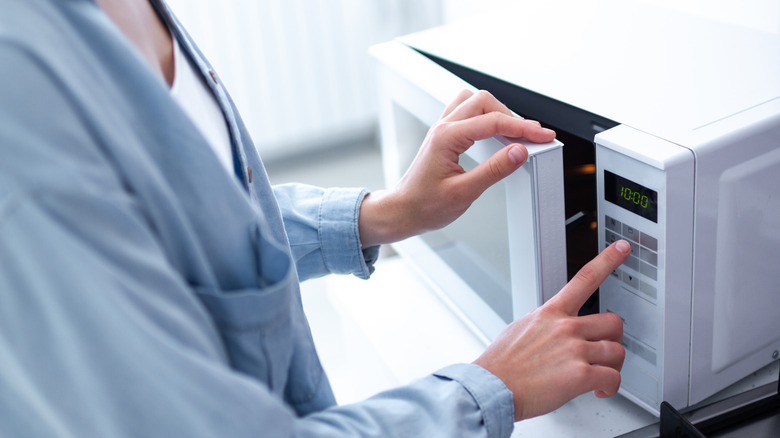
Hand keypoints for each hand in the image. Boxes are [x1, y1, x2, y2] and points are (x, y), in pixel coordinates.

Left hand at [358, 90, 555, 246]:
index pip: (493, 122)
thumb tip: (519, 152)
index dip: (523, 128)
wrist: (403, 211)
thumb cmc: (425, 206)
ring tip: (515, 132)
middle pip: (484, 102)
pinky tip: (495, 131)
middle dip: (512, 116)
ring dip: (497, 112)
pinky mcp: (444, 135)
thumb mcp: (464, 192)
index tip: (543, 136)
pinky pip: (466, 111)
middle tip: (532, 136)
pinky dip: (485, 116)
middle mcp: (443, 127)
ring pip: (475, 101)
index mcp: (446, 137)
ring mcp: (442, 128)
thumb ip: (494, 170)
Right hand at [474, 240, 630, 420]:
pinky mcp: (579, 375)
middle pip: (613, 323)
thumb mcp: (520, 329)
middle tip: (605, 353)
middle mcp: (565, 327)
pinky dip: (610, 388)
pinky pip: (612, 378)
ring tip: (600, 377)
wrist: (491, 388)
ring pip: (617, 352)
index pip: (584, 278)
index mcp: (551, 313)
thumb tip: (552, 329)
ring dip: (612, 367)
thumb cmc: (501, 365)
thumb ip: (544, 324)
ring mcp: (574, 350)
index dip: (607, 260)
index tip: (622, 247)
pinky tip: (598, 391)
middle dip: (614, 340)